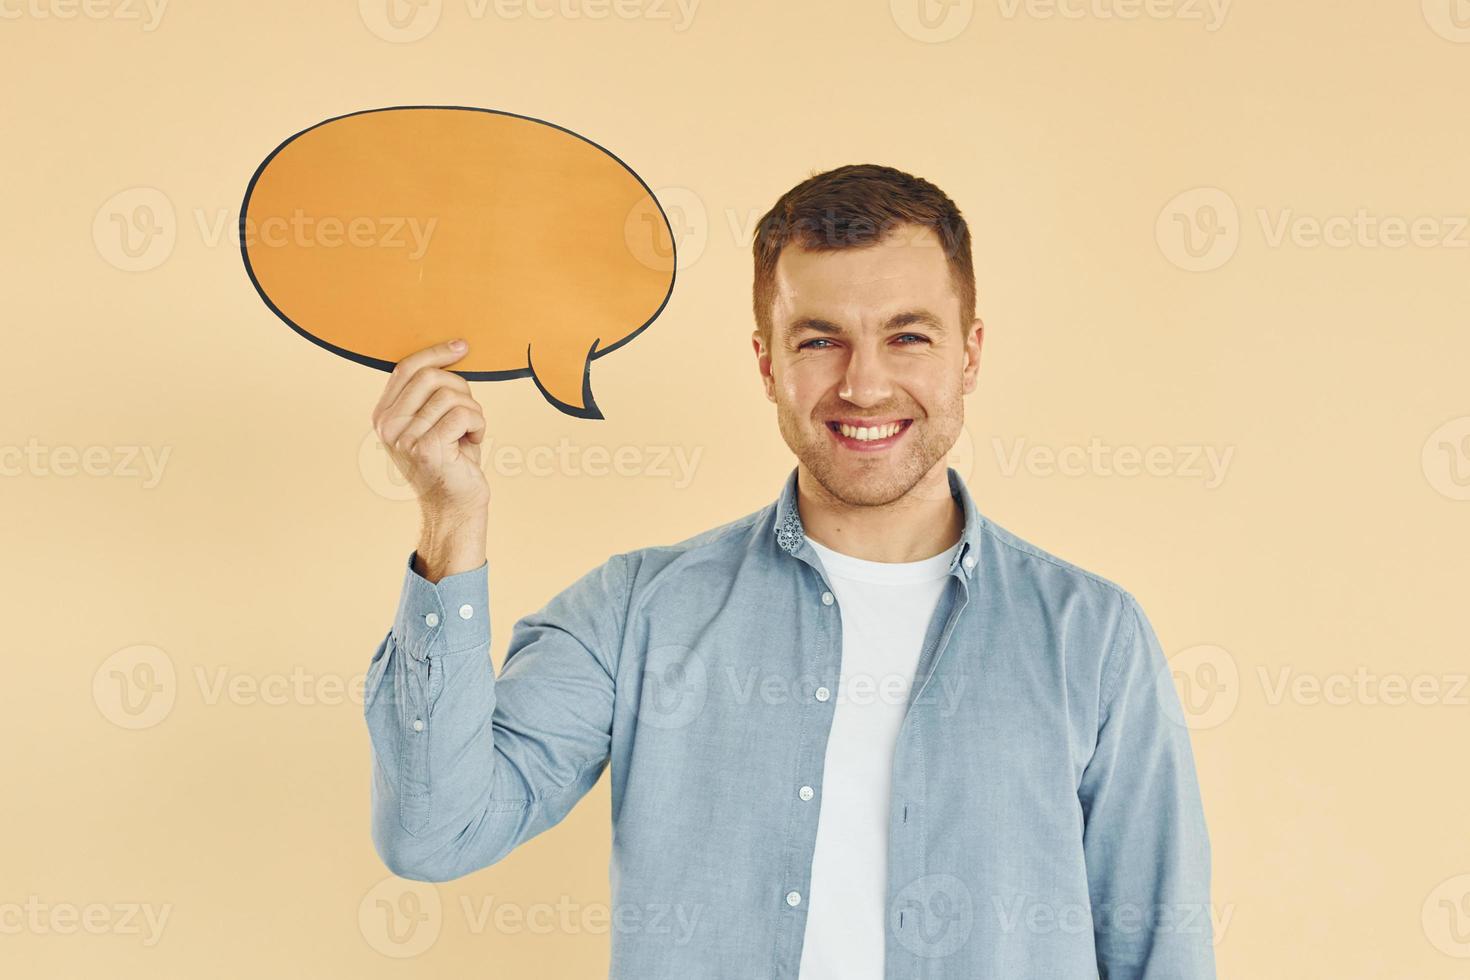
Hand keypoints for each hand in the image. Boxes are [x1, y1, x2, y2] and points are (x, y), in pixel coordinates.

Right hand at [370, 339, 489, 523]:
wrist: (455, 507)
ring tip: (469, 433)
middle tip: (469, 414)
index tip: (462, 346)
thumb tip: (454, 350)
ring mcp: (404, 438)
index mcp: (384, 415)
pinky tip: (473, 441)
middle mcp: (388, 426)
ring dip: (472, 411)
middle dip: (461, 389)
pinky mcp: (426, 449)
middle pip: (431, 377)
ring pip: (451, 395)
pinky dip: (478, 425)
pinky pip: (463, 414)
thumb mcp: (435, 421)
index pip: (407, 368)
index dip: (436, 353)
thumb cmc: (452, 461)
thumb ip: (433, 392)